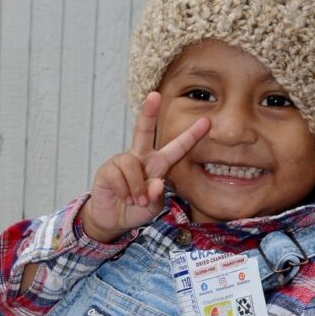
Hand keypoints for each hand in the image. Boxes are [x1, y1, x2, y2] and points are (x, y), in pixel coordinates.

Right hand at [83, 92, 208, 241]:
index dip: (191, 136)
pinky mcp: (108, 170)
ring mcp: (122, 162)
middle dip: (149, 112)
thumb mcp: (153, 207)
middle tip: (155, 95)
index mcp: (157, 165)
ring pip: (133, 165)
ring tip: (135, 201)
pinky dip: (124, 191)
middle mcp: (140, 158)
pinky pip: (119, 176)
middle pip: (143, 130)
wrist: (113, 220)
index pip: (177, 149)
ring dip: (136, 188)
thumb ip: (156, 196)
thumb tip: (154, 184)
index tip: (207, 122)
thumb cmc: (137, 210)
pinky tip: (124, 198)